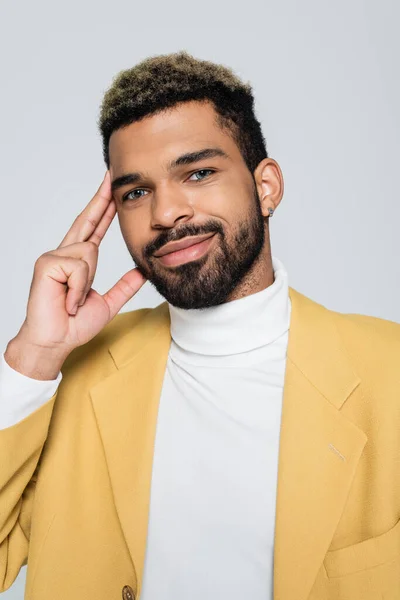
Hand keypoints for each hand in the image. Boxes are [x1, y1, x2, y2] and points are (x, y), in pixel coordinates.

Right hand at [14, 171, 146, 361]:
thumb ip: (124, 286)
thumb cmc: (74, 324)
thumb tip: (142, 271)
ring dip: (87, 282)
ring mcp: (53, 256)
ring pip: (89, 252)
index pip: (94, 228)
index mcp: (78, 261)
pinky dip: (78, 288)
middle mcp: (64, 253)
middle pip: (87, 220)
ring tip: (74, 300)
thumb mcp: (107, 303)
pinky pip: (79, 266)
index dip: (104, 209)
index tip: (112, 189)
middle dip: (101, 199)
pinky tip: (67, 300)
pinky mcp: (47, 264)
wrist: (56, 342)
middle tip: (112, 174)